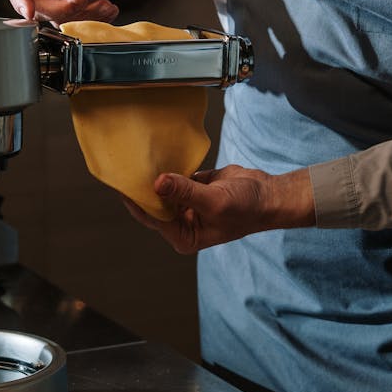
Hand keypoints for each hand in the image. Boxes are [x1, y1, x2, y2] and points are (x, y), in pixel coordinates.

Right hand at [4, 0, 140, 23]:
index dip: (19, 0)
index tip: (29, 11)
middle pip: (38, 9)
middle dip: (65, 10)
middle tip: (89, 2)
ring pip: (59, 20)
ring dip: (84, 17)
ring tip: (105, 5)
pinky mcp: (73, 9)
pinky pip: (76, 23)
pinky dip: (94, 20)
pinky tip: (108, 8)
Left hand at [122, 164, 315, 253]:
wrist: (268, 195)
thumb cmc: (246, 207)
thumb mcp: (214, 201)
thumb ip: (185, 192)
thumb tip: (157, 182)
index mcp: (184, 236)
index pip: (153, 217)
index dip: (137, 200)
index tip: (123, 182)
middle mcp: (183, 223)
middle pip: (155, 204)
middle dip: (143, 188)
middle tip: (126, 166)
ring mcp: (188, 205)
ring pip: (164, 190)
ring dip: (155, 176)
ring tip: (137, 158)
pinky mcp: (194, 189)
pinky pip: (176, 178)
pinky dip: (169, 168)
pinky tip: (158, 155)